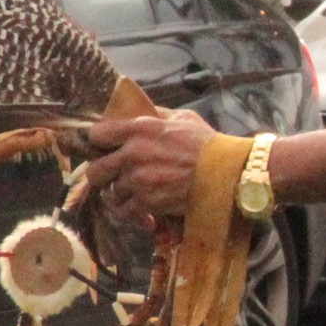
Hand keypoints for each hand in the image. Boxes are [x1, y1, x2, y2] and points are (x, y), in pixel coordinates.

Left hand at [79, 108, 220, 224]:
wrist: (229, 174)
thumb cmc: (209, 144)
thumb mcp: (183, 118)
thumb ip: (156, 115)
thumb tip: (140, 111)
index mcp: (140, 129)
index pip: (97, 134)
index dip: (98, 143)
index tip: (103, 148)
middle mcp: (133, 154)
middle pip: (96, 169)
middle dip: (103, 175)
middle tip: (112, 177)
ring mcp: (139, 180)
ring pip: (110, 193)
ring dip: (119, 196)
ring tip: (131, 195)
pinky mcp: (148, 202)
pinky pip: (125, 212)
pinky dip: (132, 215)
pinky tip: (143, 213)